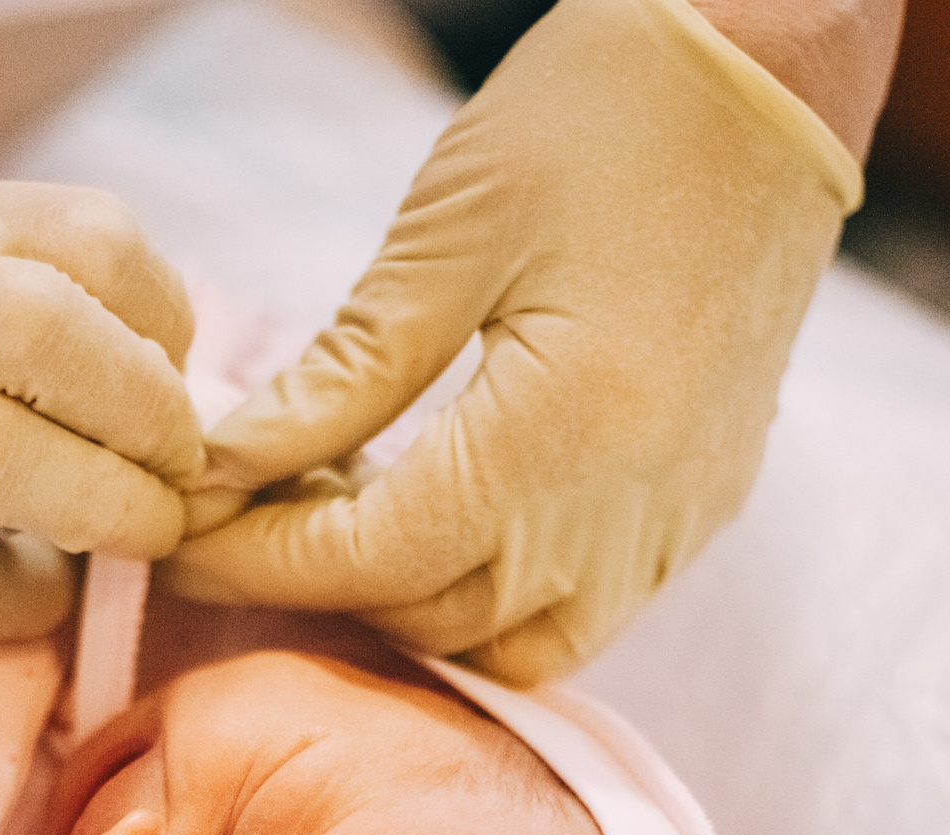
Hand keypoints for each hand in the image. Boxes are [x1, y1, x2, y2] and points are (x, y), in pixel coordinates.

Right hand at [0, 172, 201, 639]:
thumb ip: (21, 296)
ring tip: (131, 536)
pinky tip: (26, 590)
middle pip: (49, 333)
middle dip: (147, 416)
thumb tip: (175, 396)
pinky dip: (19, 598)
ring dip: (101, 510)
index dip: (161, 325)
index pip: (90, 238)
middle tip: (173, 476)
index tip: (168, 385)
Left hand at [164, 0, 860, 684]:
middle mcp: (633, 506)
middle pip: (437, 619)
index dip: (257, 561)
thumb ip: (339, 377)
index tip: (177, 536)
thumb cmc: (605, 116)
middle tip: (239, 511)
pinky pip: (586, 610)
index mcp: (565, 434)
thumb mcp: (448, 236)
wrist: (772, 76)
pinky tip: (434, 510)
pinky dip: (494, 595)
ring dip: (412, 604)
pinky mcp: (703, 501)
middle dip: (321, 583)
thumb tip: (226, 468)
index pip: (372, 560)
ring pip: (515, 644)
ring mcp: (679, 516)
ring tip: (339, 512)